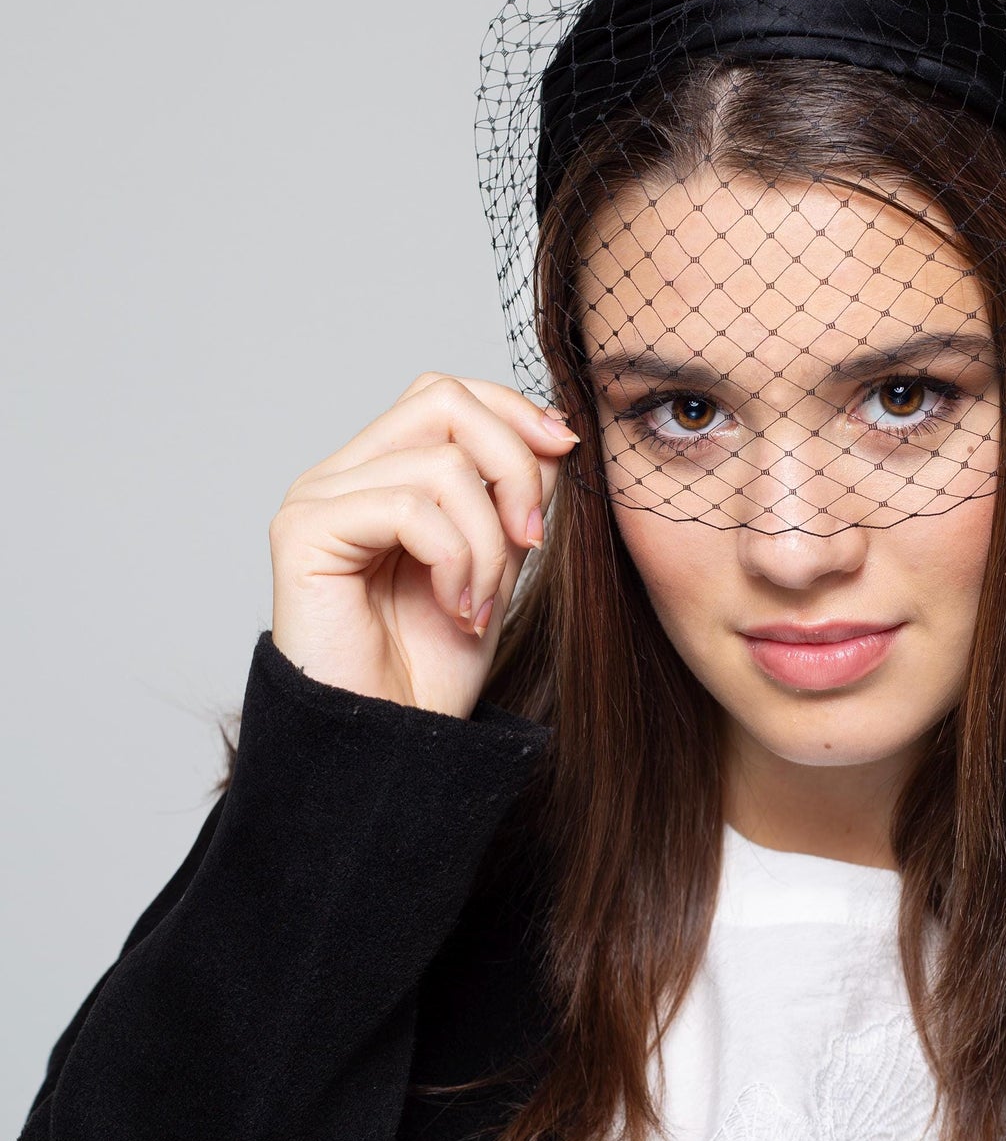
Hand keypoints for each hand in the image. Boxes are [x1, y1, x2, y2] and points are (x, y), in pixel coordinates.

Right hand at [268, 373, 581, 717]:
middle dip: (512, 463)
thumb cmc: (436, 664)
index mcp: (380, 472)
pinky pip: (409, 508)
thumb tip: (550, 431)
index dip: (512, 411)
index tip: (567, 451)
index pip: (445, 394)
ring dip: (488, 539)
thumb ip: (511, 491)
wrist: (395, 746)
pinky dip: (456, 558)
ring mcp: (316, 500)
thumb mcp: (497, 559)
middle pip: (441, 400)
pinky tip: (457, 607)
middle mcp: (341, 475)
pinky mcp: (303, 534)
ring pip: (440, 462)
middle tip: (534, 539)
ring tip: (480, 603)